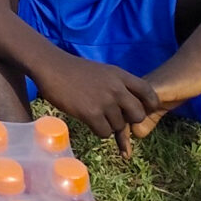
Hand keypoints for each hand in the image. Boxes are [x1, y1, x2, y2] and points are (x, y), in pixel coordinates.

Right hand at [34, 49, 169, 150]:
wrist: (50, 66)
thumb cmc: (74, 70)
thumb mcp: (102, 72)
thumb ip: (117, 86)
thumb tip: (129, 108)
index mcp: (119, 75)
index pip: (148, 92)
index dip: (149, 105)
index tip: (141, 111)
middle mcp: (116, 88)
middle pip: (138, 115)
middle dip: (130, 120)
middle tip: (117, 118)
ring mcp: (104, 101)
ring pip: (119, 126)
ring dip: (109, 125)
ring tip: (95, 115)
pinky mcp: (91, 113)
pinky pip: (105, 133)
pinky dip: (98, 131)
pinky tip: (88, 121)